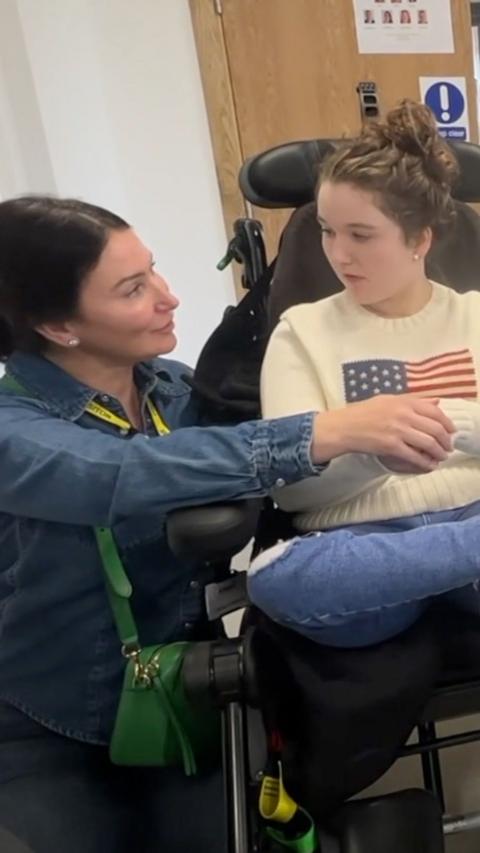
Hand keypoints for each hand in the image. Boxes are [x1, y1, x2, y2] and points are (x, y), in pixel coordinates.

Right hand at [311, 395, 455, 471]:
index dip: (447, 423)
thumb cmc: (364, 413)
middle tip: (448, 447)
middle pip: (435, 428)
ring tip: (441, 457)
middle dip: (446, 440)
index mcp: (404, 402)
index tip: (451, 431)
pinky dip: (425, 462)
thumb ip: (413, 400)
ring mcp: (398, 431)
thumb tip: (437, 401)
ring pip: (428, 443)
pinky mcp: (391, 446)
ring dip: (439, 452)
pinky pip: (414, 456)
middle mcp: (403, 414)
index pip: (435, 411)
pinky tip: (429, 465)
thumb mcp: (389, 400)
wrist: (344, 427)